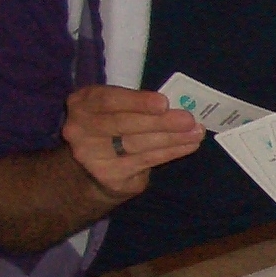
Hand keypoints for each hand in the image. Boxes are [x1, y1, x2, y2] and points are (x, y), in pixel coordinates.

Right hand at [62, 85, 205, 200]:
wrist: (93, 166)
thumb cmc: (112, 125)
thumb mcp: (116, 107)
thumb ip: (136, 103)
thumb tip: (176, 104)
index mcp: (82, 103)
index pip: (108, 100)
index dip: (137, 102)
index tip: (163, 103)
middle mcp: (79, 130)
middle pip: (124, 125)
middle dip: (160, 122)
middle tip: (188, 120)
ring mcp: (92, 156)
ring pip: (138, 145)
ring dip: (172, 139)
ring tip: (195, 132)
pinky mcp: (109, 175)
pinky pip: (145, 162)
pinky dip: (170, 153)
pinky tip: (187, 146)